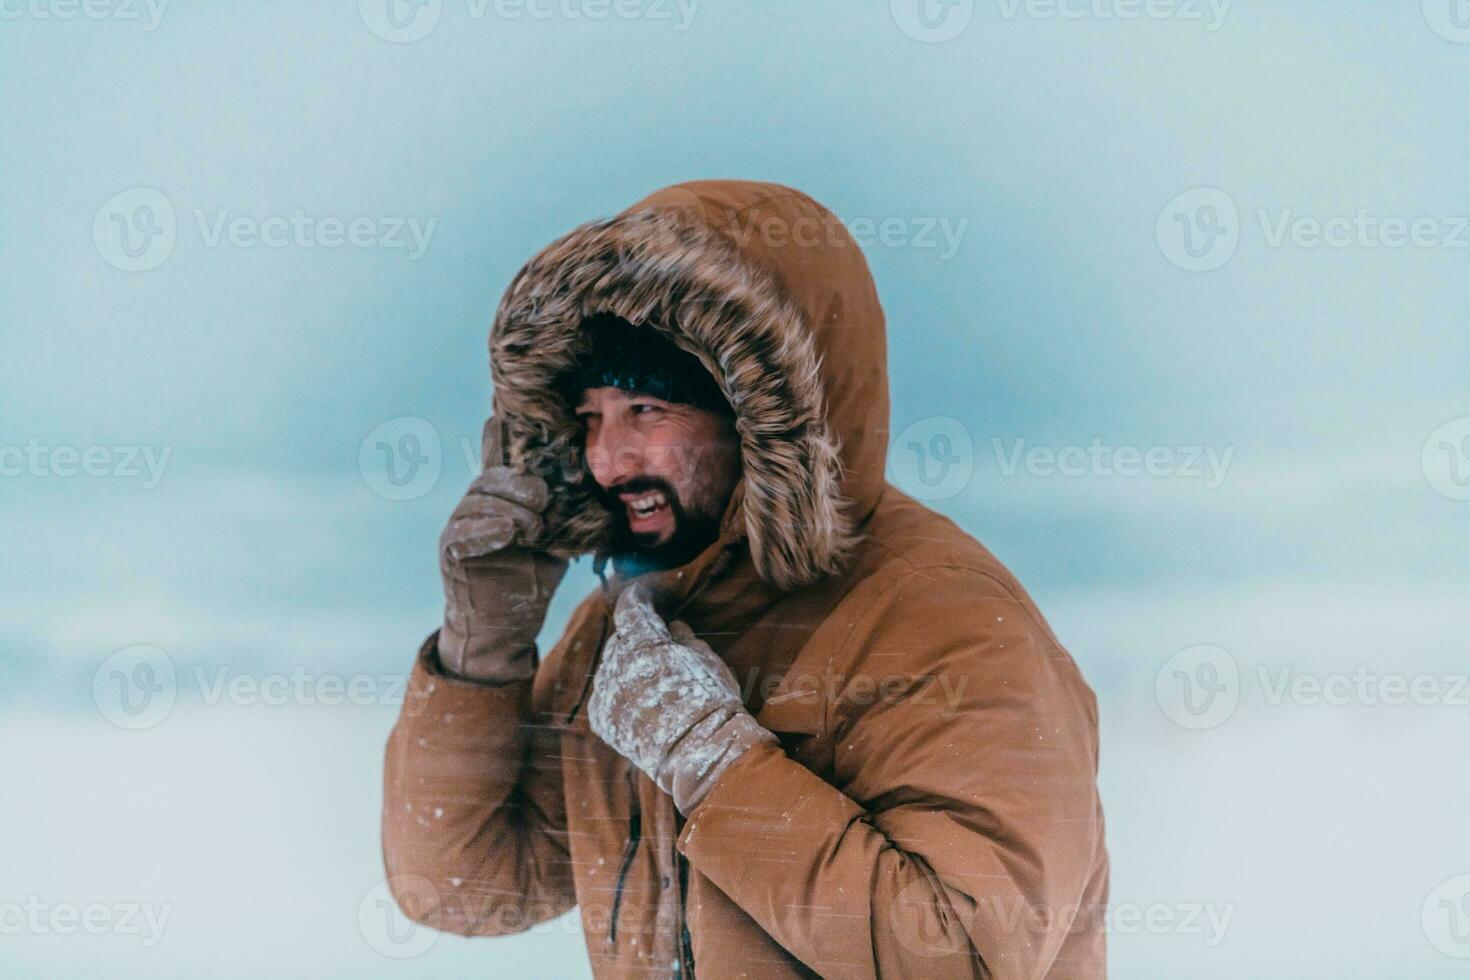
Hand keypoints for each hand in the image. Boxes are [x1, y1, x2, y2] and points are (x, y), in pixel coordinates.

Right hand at [437, 417, 567, 681]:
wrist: (505, 627)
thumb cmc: (530, 579)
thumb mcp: (555, 539)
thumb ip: (563, 512)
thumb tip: (588, 486)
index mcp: (502, 497)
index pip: (498, 457)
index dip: (501, 435)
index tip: (505, 416)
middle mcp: (477, 505)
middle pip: (492, 477)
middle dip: (521, 485)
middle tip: (544, 504)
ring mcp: (459, 526)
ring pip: (478, 501)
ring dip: (510, 510)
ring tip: (532, 529)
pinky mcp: (450, 551)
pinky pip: (462, 532)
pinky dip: (487, 530)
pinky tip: (507, 532)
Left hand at [588, 583, 775, 813]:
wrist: (702, 754)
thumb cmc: (712, 702)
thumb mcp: (707, 660)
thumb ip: (684, 639)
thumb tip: (674, 627)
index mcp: (644, 643)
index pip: (631, 607)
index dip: (638, 596)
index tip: (644, 592)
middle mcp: (617, 664)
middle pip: (621, 640)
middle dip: (637, 639)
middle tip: (660, 648)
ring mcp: (606, 693)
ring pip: (611, 668)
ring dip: (628, 667)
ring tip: (653, 681)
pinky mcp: (602, 719)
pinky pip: (606, 695)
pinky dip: (619, 693)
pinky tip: (640, 701)